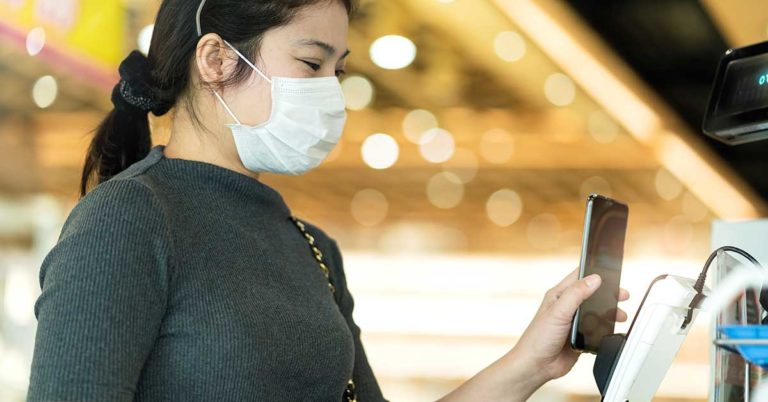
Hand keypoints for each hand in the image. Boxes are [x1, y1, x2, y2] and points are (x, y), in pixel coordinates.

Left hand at [508, 269, 628, 385]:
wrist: (537, 366)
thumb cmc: (538, 338)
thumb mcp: (558, 311)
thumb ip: (576, 294)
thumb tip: (594, 279)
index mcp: (559, 295)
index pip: (579, 277)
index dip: (594, 272)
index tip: (611, 271)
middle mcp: (567, 307)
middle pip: (592, 295)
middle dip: (608, 294)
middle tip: (623, 295)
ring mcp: (574, 322)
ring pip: (597, 312)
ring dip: (609, 313)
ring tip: (620, 315)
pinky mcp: (580, 337)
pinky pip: (597, 330)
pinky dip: (606, 329)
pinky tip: (612, 330)